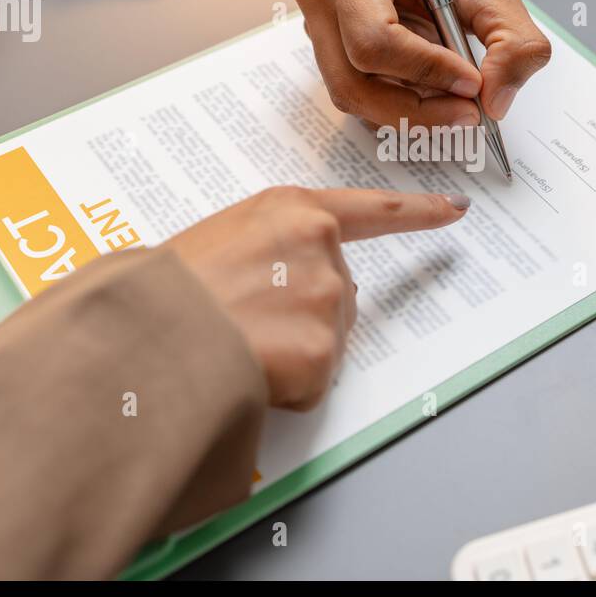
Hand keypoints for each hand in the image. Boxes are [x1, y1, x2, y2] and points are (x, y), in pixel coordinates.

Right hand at [168, 186, 468, 407]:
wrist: (140, 334)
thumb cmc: (162, 289)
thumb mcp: (219, 238)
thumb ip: (269, 247)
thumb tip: (283, 285)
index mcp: (290, 210)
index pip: (371, 210)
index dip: (417, 210)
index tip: (454, 209)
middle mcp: (319, 246)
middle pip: (339, 292)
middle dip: (302, 313)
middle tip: (242, 320)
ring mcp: (326, 299)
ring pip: (327, 339)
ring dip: (292, 351)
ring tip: (234, 342)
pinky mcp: (323, 352)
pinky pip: (313, 381)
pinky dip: (284, 387)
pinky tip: (245, 368)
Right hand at [289, 0, 550, 128]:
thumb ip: (513, 44)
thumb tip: (496, 101)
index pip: (373, 38)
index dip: (425, 70)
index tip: (471, 82)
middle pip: (354, 82)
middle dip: (417, 107)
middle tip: (468, 111)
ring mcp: (317, 25)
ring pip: (354, 96)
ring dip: (411, 110)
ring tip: (456, 102)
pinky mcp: (329, 48)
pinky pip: (358, 93)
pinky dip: (400, 104)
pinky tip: (433, 93)